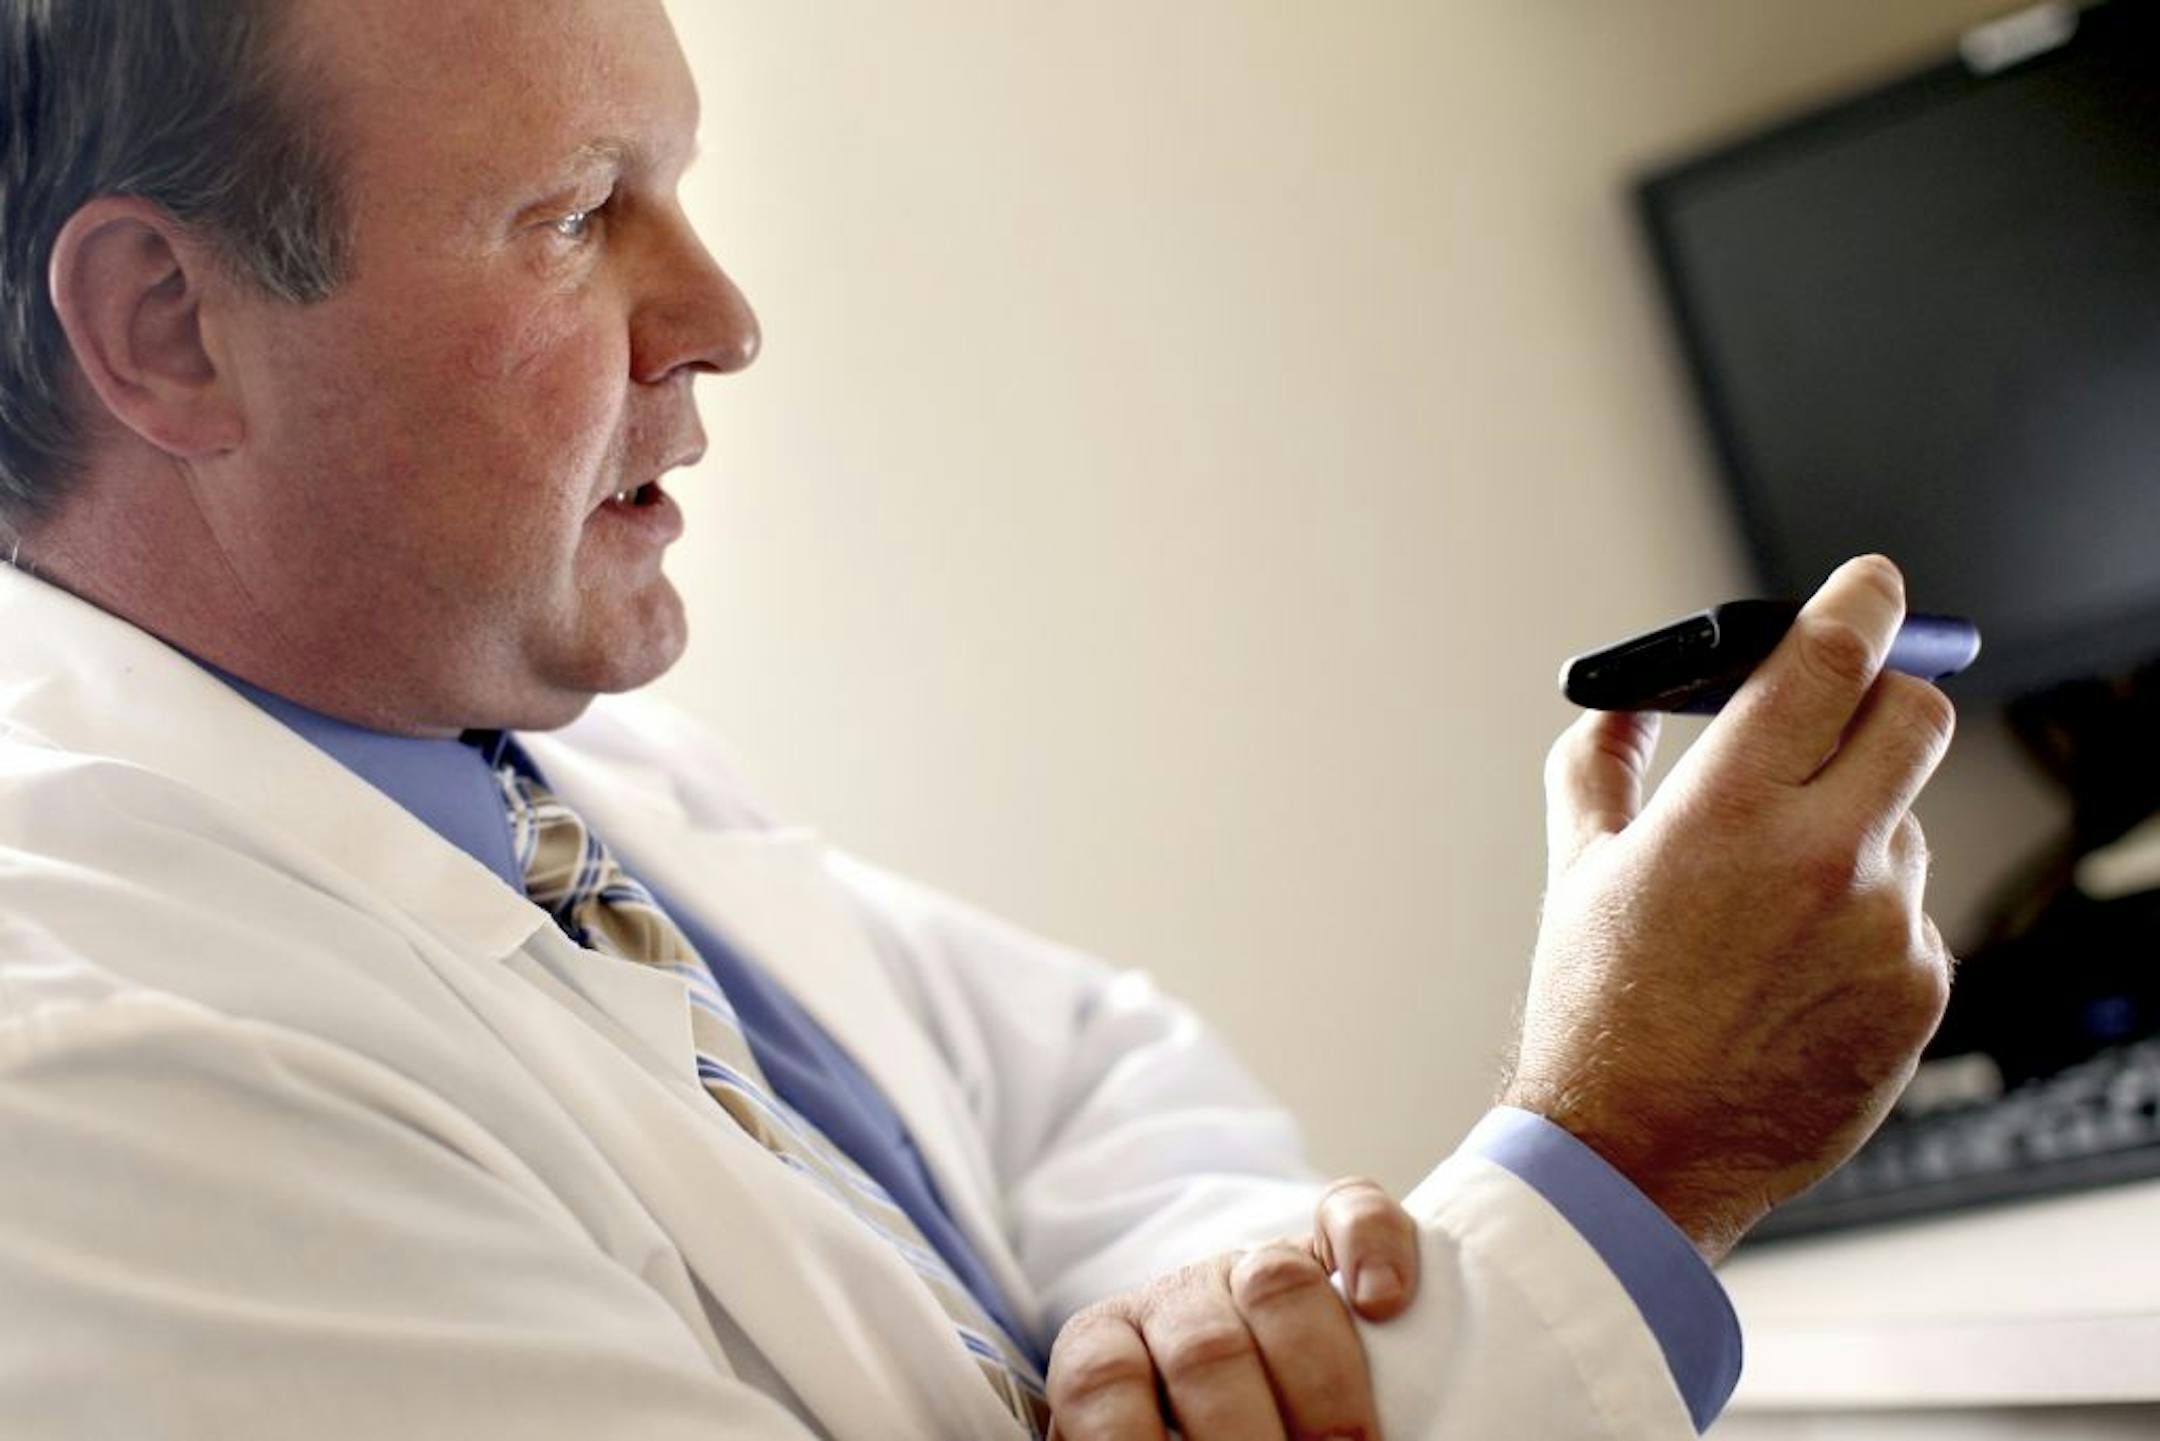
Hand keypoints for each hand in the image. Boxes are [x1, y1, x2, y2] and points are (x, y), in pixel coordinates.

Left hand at [1046, 1177, 1416, 1439]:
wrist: (1221, 1368)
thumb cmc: (1183, 1427)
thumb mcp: (1153, 1435)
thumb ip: (1149, 1437)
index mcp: (1105, 1352)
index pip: (1102, 1381)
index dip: (1131, 1439)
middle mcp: (1174, 1300)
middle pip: (1205, 1348)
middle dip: (1246, 1435)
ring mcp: (1249, 1263)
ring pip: (1279, 1281)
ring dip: (1325, 1386)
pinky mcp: (1323, 1242)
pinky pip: (1350, 1213)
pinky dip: (1372, 1246)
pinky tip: (1383, 1301)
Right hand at [1508, 555, 1956, 1261]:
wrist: (1639, 1154)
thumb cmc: (1598, 1013)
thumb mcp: (1577, 869)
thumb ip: (1598, 762)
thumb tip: (1621, 703)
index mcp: (1726, 810)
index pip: (1828, 659)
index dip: (1861, 602)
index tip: (1874, 586)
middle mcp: (1821, 857)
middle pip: (1914, 716)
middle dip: (1887, 696)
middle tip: (1848, 713)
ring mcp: (1883, 927)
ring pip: (1908, 820)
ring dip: (1861, 826)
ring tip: (1779, 901)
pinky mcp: (1920, 988)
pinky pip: (1913, 912)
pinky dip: (1869, 916)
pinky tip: (1801, 966)